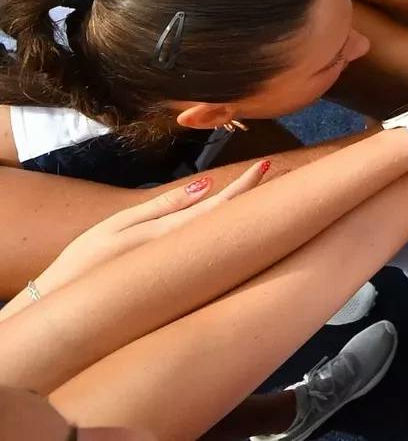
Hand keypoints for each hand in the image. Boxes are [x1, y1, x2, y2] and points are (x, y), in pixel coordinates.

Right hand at [36, 161, 269, 295]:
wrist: (65, 308)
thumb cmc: (85, 262)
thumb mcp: (120, 226)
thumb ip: (163, 207)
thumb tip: (206, 184)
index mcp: (172, 238)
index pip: (222, 208)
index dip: (247, 187)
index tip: (266, 165)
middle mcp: (184, 257)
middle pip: (230, 225)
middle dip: (255, 200)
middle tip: (277, 173)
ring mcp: (182, 272)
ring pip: (222, 240)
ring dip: (243, 216)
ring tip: (266, 193)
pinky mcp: (176, 282)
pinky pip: (208, 254)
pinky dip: (223, 235)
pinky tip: (233, 224)